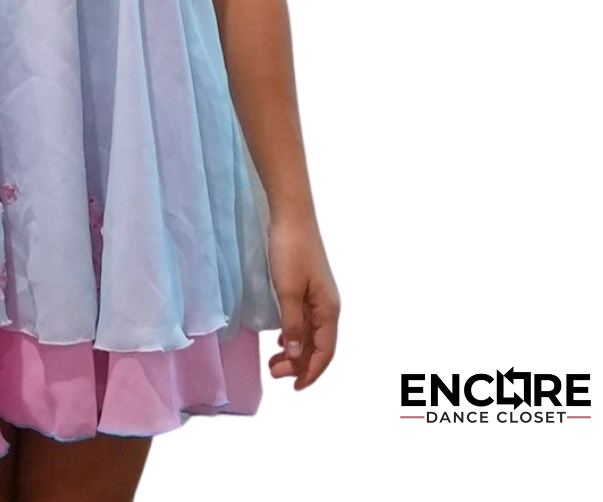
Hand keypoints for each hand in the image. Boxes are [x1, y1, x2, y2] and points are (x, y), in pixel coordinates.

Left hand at [266, 214, 339, 389]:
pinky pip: (305, 319)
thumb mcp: (288, 291)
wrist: (291, 215)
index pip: (325, 351)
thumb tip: (296, 356)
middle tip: (274, 372)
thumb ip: (293, 324)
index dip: (311, 372)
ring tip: (274, 360)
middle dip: (300, 364)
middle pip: (319, 345)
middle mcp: (328, 305)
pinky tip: (281, 336)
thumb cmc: (290, 250)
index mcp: (328, 309)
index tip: (294, 388)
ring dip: (296, 350)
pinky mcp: (308, 286)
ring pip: (312, 333)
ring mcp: (319, 295)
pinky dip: (295, 333)